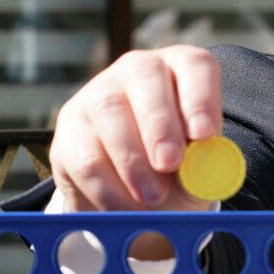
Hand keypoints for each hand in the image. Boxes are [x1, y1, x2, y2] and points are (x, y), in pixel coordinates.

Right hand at [49, 46, 222, 211]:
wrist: (133, 195)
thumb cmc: (176, 171)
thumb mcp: (197, 171)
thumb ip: (204, 170)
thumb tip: (204, 174)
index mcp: (180, 71)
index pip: (193, 65)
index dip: (200, 97)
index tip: (204, 134)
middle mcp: (138, 70)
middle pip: (145, 76)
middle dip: (159, 123)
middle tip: (170, 163)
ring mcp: (98, 92)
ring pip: (109, 110)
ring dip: (132, 160)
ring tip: (152, 197)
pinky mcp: (69, 127)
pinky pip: (85, 154)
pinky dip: (108, 188)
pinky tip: (125, 208)